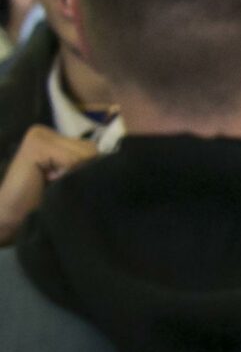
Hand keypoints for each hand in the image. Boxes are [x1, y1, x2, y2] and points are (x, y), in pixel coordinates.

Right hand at [0, 124, 96, 240]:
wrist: (10, 219)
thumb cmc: (41, 203)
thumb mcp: (69, 178)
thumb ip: (86, 164)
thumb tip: (118, 160)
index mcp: (56, 138)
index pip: (94, 149)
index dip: (87, 170)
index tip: (64, 182)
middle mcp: (47, 131)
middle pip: (92, 150)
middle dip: (82, 171)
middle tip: (55, 184)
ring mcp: (40, 135)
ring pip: (86, 154)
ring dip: (74, 174)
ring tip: (51, 183)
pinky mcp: (36, 144)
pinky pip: (72, 160)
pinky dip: (66, 175)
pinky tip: (46, 180)